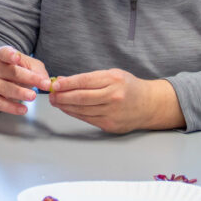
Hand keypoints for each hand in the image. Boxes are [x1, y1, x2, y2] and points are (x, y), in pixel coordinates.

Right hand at [0, 46, 49, 115]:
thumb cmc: (14, 70)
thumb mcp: (26, 64)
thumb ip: (37, 70)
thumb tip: (46, 82)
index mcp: (1, 55)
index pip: (4, 53)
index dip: (10, 55)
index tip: (17, 57)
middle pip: (11, 72)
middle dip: (29, 78)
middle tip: (44, 84)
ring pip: (6, 88)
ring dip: (20, 93)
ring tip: (32, 96)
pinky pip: (0, 103)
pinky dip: (12, 107)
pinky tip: (23, 109)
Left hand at [49, 72, 182, 131]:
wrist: (149, 105)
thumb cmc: (128, 87)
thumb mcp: (112, 75)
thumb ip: (89, 78)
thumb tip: (63, 80)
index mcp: (114, 80)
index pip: (84, 81)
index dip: (67, 83)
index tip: (54, 84)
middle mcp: (113, 96)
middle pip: (81, 97)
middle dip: (62, 96)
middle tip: (51, 95)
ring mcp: (112, 112)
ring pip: (82, 110)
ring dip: (65, 106)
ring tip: (56, 102)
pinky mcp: (110, 125)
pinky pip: (87, 119)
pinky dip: (75, 114)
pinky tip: (68, 109)